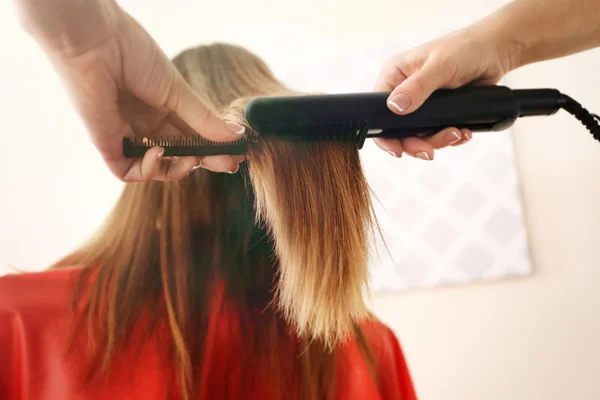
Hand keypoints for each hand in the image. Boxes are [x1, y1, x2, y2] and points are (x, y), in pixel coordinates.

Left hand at [40, 4, 243, 180]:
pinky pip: (129, 172)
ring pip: (158, 168)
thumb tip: (238, 136)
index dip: (215, 150)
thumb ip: (206, 120)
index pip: (195, 138)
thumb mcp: (179, 93)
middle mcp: (148, 126)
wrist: (96, 43)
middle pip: (181, 155)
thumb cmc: (135, 57)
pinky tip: (157, 154)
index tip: (237, 156)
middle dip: (205, 162)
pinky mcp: (108, 145)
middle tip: (227, 165)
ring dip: (178, 170)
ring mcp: (128, 136)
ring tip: (191, 160)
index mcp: (166, 110)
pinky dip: (148, 170)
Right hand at [372, 27, 517, 159]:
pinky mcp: (438, 112)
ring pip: (419, 135)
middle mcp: (404, 91)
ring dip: (437, 140)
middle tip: (430, 152)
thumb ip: (417, 87)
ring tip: (456, 134)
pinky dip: (450, 137)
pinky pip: (437, 134)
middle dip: (415, 143)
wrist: (495, 51)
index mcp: (395, 76)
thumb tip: (395, 107)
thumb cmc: (465, 49)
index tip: (397, 150)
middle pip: (398, 130)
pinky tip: (463, 132)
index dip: (385, 134)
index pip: (378, 110)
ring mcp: (421, 104)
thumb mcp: (439, 66)